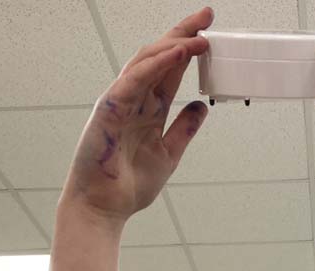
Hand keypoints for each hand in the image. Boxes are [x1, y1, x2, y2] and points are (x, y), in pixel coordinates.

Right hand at [59, 7, 213, 227]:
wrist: (104, 208)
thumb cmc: (128, 186)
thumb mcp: (168, 154)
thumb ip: (183, 129)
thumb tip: (200, 106)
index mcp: (147, 109)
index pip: (170, 70)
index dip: (189, 49)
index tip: (210, 32)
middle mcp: (133, 100)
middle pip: (159, 57)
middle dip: (183, 33)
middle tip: (207, 15)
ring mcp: (120, 102)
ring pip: (147, 61)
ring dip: (174, 44)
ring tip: (200, 34)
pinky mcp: (109, 109)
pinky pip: (135, 80)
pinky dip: (157, 64)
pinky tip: (177, 52)